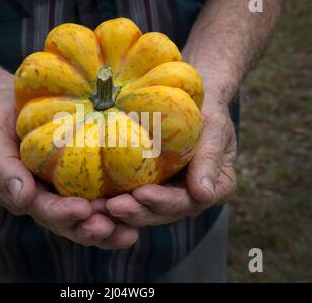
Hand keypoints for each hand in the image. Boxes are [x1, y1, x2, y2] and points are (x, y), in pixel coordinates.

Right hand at [0, 86, 137, 247]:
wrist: (15, 101)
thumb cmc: (0, 118)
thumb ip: (1, 168)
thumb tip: (23, 199)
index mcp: (23, 194)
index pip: (42, 210)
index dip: (61, 214)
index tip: (82, 210)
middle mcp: (47, 198)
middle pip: (70, 222)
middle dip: (90, 229)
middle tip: (112, 227)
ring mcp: (67, 190)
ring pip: (89, 216)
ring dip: (109, 227)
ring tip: (129, 231)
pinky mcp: (86, 178)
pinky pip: (103, 195)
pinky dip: (120, 207)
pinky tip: (140, 208)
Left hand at [105, 101, 236, 226]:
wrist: (194, 100)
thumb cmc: (208, 109)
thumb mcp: (215, 127)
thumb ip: (210, 159)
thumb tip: (203, 195)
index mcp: (215, 187)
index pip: (189, 201)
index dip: (165, 202)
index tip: (142, 194)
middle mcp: (192, 196)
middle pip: (164, 212)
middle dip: (137, 211)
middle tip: (112, 206)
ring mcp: (170, 194)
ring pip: (145, 210)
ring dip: (122, 211)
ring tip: (99, 207)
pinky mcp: (150, 186)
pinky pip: (133, 198)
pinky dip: (115, 200)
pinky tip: (96, 200)